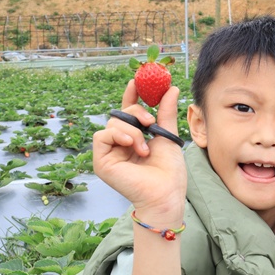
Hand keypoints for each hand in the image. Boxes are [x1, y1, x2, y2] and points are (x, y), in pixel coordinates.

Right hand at [93, 82, 185, 224]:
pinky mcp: (101, 162)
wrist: (166, 194)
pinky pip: (101, 136)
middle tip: (149, 121)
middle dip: (135, 112)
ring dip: (132, 130)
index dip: (131, 95)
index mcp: (135, 138)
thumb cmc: (169, 173)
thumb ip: (166, 113)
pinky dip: (118, 135)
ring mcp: (110, 153)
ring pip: (112, 124)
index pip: (129, 112)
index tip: (138, 80)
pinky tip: (132, 144)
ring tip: (145, 147)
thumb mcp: (168, 136)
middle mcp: (120, 145)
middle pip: (120, 115)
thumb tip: (172, 88)